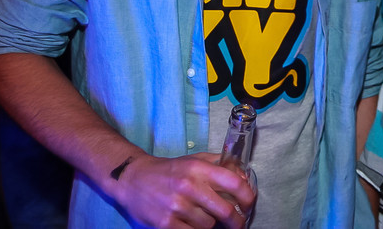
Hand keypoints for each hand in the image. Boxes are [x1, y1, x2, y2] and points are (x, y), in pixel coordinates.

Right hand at [111, 153, 254, 228]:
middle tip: (238, 224)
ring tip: (205, 218)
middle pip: (225, 211)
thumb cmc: (169, 171)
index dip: (247, 197)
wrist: (133, 179)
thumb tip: (244, 177)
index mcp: (199, 168)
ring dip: (212, 225)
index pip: (234, 183)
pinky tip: (194, 225)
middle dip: (237, 221)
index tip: (249, 204)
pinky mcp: (166, 224)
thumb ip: (220, 165)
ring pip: (209, 225)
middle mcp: (189, 187)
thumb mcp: (195, 160)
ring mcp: (177, 207)